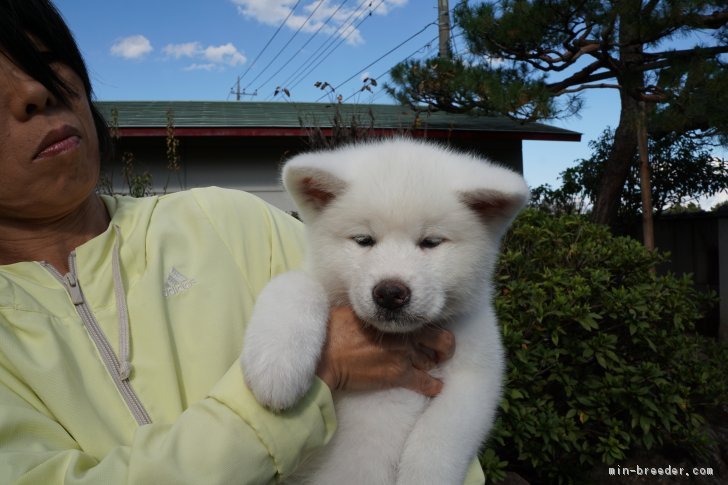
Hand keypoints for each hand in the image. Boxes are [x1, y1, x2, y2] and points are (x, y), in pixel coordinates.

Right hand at [315, 307, 454, 396]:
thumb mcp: (358, 311)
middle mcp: (405, 335)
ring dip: (431, 366)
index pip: (428, 321)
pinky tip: (436, 388)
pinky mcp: (397, 376)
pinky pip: (424, 383)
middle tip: (439, 354)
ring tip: (428, 369)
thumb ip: (376, 314)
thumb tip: (379, 314)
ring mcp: (404, 356)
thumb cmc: (334, 329)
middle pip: (441, 341)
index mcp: (397, 318)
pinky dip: (433, 387)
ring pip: (431, 362)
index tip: (432, 336)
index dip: (433, 330)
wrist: (326, 354)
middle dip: (444, 349)